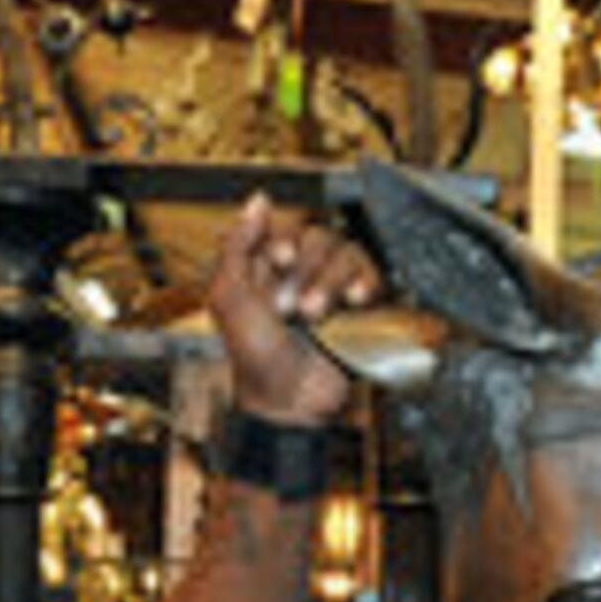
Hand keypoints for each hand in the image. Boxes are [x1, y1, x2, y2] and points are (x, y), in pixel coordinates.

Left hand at [208, 194, 376, 428]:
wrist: (288, 401)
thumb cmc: (254, 359)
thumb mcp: (228, 297)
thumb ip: (236, 244)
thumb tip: (257, 199)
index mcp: (265, 265)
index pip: (287, 224)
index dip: (287, 238)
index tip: (281, 260)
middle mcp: (300, 272)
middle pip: (319, 236)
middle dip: (306, 270)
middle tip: (291, 307)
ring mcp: (331, 288)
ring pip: (346, 253)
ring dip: (329, 282)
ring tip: (315, 316)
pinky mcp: (358, 307)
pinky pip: (372, 275)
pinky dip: (364, 284)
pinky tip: (352, 303)